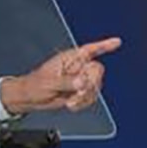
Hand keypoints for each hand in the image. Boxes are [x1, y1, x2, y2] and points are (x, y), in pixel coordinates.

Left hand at [0, 37, 121, 114]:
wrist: (29, 99)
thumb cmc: (34, 85)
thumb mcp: (48, 82)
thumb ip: (66, 82)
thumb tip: (81, 82)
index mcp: (70, 58)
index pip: (90, 49)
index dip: (104, 45)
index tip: (117, 42)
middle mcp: (77, 67)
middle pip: (97, 71)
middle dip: (89, 84)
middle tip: (77, 93)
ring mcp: (80, 80)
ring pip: (95, 86)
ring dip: (85, 97)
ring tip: (69, 102)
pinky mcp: (79, 92)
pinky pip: (91, 97)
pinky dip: (83, 103)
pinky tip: (71, 105)